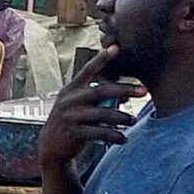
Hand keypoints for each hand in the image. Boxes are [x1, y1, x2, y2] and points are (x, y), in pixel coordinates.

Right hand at [38, 47, 142, 170]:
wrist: (50, 146)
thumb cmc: (69, 123)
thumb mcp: (77, 105)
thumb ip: (98, 98)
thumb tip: (126, 95)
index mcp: (71, 89)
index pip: (88, 70)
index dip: (101, 59)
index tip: (115, 47)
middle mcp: (70, 100)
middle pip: (102, 91)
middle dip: (125, 89)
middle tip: (144, 90)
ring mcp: (72, 116)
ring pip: (104, 113)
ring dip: (123, 117)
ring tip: (132, 120)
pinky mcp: (74, 132)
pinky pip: (101, 133)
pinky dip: (115, 136)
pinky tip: (123, 138)